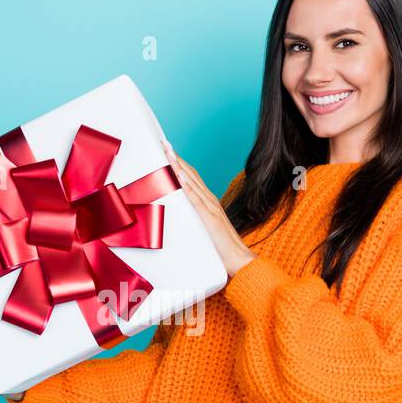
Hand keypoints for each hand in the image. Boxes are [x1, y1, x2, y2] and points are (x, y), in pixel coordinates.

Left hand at [162, 139, 257, 277]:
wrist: (239, 259)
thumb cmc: (220, 247)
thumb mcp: (203, 228)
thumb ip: (194, 219)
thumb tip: (178, 214)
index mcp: (208, 202)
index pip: (191, 177)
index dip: (179, 163)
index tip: (167, 151)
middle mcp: (209, 200)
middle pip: (190, 174)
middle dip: (176, 158)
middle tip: (163, 143)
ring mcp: (211, 208)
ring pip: (192, 182)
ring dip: (179, 167)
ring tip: (167, 153)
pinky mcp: (210, 218)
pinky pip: (197, 200)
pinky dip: (188, 187)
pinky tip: (179, 177)